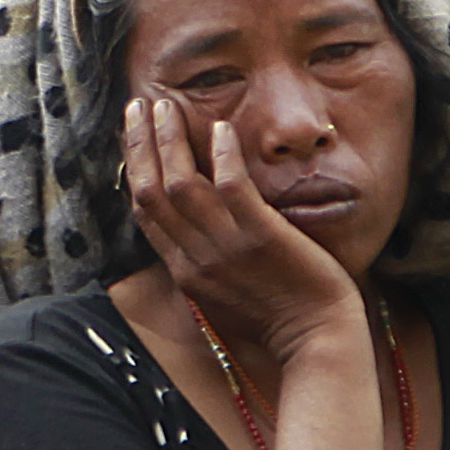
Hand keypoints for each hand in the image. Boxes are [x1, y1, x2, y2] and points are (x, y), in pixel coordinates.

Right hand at [123, 93, 363, 367]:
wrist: (316, 344)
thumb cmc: (278, 321)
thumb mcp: (222, 296)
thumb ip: (202, 261)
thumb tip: (190, 228)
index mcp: (185, 272)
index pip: (145, 212)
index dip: (135, 167)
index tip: (133, 134)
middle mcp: (197, 258)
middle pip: (152, 192)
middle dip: (140, 144)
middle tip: (139, 105)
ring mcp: (228, 248)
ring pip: (182, 186)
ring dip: (170, 141)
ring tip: (168, 105)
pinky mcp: (262, 238)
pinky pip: (233, 189)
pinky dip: (222, 156)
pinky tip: (221, 127)